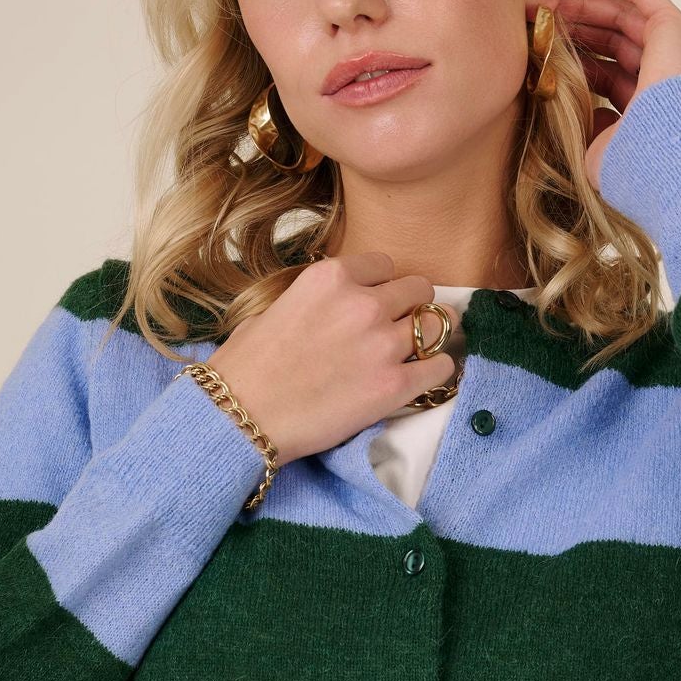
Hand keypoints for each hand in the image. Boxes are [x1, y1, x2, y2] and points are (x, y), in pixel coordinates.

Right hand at [206, 252, 457, 464]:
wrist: (240, 416)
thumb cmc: (246, 367)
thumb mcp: (273, 309)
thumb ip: (313, 300)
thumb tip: (329, 309)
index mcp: (331, 277)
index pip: (383, 264)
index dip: (382, 284)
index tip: (377, 301)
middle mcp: (363, 303)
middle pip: (418, 289)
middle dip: (411, 305)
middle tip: (401, 325)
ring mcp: (383, 345)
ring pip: (436, 325)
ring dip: (429, 336)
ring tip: (419, 350)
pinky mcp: (393, 386)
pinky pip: (441, 368)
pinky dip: (439, 370)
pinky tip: (428, 375)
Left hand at [557, 0, 680, 192]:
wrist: (658, 153)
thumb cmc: (630, 162)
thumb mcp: (599, 146)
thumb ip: (593, 128)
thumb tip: (589, 112)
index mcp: (646, 107)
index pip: (608, 74)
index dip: (579, 59)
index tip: (547, 51)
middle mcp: (663, 78)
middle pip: (616, 42)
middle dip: (581, 28)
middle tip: (549, 20)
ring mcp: (672, 52)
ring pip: (627, 17)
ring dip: (591, 6)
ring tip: (557, 1)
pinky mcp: (674, 29)